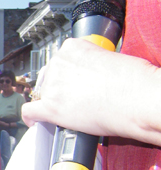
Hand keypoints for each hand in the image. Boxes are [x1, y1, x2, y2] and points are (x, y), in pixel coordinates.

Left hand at [22, 38, 160, 145]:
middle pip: (48, 76)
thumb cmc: (135, 81)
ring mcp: (54, 85)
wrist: (140, 100)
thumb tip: (90, 73)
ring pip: (41, 94)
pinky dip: (31, 117)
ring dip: (51, 102)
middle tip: (75, 97)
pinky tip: (35, 121)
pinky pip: (30, 112)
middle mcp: (59, 63)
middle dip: (60, 87)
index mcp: (73, 47)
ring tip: (69, 110)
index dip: (67, 73)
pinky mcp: (52, 108)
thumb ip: (92, 62)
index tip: (72, 79)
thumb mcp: (111, 57)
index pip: (59, 59)